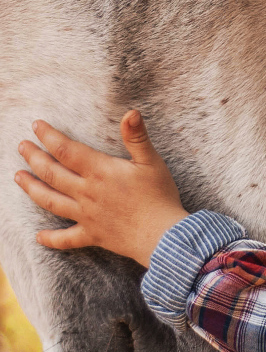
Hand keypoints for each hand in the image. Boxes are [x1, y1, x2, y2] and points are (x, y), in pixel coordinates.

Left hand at [14, 111, 188, 267]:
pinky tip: (38, 236)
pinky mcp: (92, 235)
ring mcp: (86, 215)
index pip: (66, 150)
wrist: (162, 236)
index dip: (49, 136)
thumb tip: (131, 112)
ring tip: (18, 177)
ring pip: (51, 201)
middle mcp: (87, 192)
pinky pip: (66, 239)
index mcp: (100, 171)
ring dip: (32, 188)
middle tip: (22, 147)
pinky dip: (51, 239)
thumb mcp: (152, 162)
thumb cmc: (159, 197)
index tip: (36, 125)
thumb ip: (137, 137)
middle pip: (52, 173)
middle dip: (34, 157)